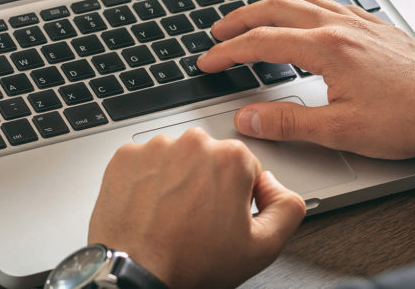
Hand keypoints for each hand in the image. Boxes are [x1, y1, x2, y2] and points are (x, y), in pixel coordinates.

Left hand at [88, 127, 305, 288]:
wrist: (135, 272)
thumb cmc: (190, 262)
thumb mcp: (262, 248)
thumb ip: (287, 208)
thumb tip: (277, 186)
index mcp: (231, 158)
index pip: (246, 168)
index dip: (238, 197)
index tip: (223, 217)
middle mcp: (194, 143)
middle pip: (210, 159)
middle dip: (208, 184)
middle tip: (197, 220)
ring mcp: (157, 147)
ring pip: (177, 159)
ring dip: (177, 180)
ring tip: (170, 216)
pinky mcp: (126, 156)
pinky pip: (145, 162)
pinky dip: (147, 180)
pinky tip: (150, 207)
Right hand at [197, 0, 414, 190]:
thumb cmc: (410, 120)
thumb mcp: (339, 130)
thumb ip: (287, 122)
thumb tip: (247, 119)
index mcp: (326, 48)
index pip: (262, 43)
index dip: (228, 52)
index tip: (208, 61)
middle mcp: (342, 26)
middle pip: (277, 8)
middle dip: (241, 18)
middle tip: (218, 31)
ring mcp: (362, 23)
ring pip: (305, 0)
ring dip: (272, 7)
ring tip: (255, 19)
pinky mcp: (378, 28)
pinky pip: (332, 3)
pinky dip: (306, 4)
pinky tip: (310, 15)